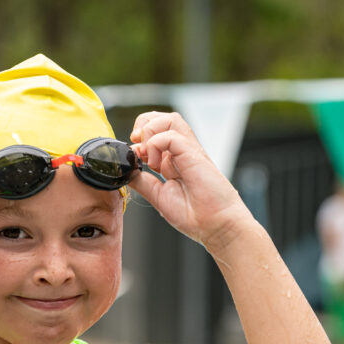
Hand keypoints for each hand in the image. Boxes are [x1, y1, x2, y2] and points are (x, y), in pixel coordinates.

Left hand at [128, 111, 253, 247]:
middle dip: (143, 125)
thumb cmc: (195, 215)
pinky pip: (171, 135)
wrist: (215, 225)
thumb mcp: (159, 197)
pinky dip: (156, 145)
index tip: (134, 157)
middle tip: (136, 144)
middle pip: (162, 118)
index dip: (139, 138)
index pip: (155, 132)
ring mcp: (188, 151)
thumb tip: (127, 172)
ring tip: (147, 153)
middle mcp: (181, 153)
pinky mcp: (193, 154)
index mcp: (173, 161)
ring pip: (169, 119)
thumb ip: (143, 182)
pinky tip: (156, 165)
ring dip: (150, 131)